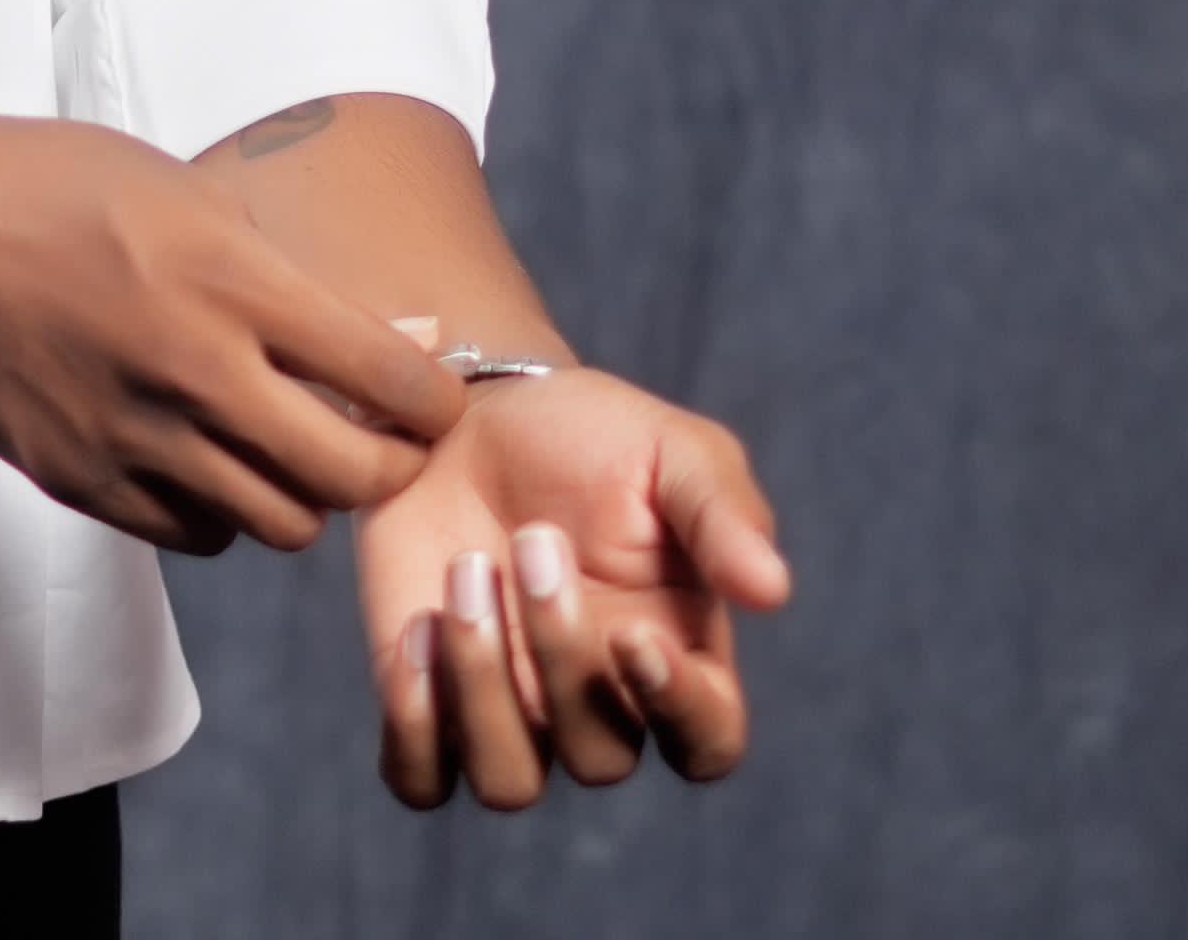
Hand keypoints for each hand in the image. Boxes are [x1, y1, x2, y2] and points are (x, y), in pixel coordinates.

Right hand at [0, 110, 468, 557]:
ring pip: (280, 524)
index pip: (389, 377)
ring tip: (284, 448)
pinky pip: (195, 534)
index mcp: (230, 278)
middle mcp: (194, 368)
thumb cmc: (53, 183)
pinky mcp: (82, 479)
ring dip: (302, 494)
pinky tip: (205, 459)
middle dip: (388, 464)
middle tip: (380, 441)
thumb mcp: (186, 189)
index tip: (431, 395)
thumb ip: (288, 273)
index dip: (434, 398)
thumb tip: (401, 336)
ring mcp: (135, 435)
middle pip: (351, 476)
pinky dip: (220, 510)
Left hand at [354, 360, 787, 807]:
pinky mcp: (426, 697)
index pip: (708, 743)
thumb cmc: (587, 434)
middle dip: (561, 653)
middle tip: (531, 540)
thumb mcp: (671, 450)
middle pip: (599, 758)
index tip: (632, 632)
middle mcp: (598, 704)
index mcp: (677, 656)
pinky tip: (416, 628)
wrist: (468, 406)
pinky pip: (421, 776)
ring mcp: (510, 709)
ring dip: (483, 687)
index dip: (679, 711)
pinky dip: (413, 725)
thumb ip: (722, 514)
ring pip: (509, 782)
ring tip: (466, 569)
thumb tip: (773, 591)